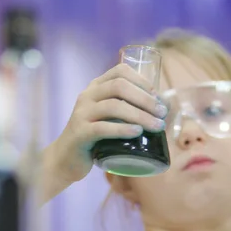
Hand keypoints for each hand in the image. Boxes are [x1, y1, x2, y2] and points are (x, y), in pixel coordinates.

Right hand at [48, 64, 167, 182]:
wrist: (66, 158)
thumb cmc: (95, 137)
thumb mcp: (110, 117)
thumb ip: (128, 108)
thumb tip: (164, 107)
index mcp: (96, 87)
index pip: (120, 71)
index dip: (142, 80)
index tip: (157, 97)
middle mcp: (87, 95)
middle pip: (119, 86)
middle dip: (145, 99)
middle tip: (162, 114)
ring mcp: (82, 113)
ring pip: (113, 106)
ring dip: (140, 115)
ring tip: (157, 127)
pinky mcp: (80, 133)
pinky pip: (102, 127)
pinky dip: (122, 129)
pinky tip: (137, 133)